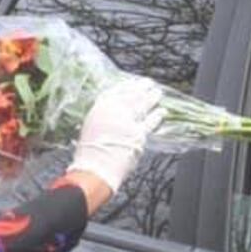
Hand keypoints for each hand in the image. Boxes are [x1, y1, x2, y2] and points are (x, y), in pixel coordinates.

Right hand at [67, 77, 164, 197]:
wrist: (95, 169)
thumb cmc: (89, 152)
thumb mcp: (89, 126)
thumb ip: (103, 116)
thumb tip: (115, 112)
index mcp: (100, 107)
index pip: (117, 90)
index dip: (127, 85)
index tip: (134, 82)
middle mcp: (114, 111)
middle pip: (132, 94)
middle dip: (142, 88)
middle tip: (149, 84)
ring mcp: (128, 121)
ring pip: (143, 105)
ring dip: (152, 98)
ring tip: (157, 93)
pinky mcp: (138, 134)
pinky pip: (150, 122)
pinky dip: (157, 116)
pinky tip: (161, 112)